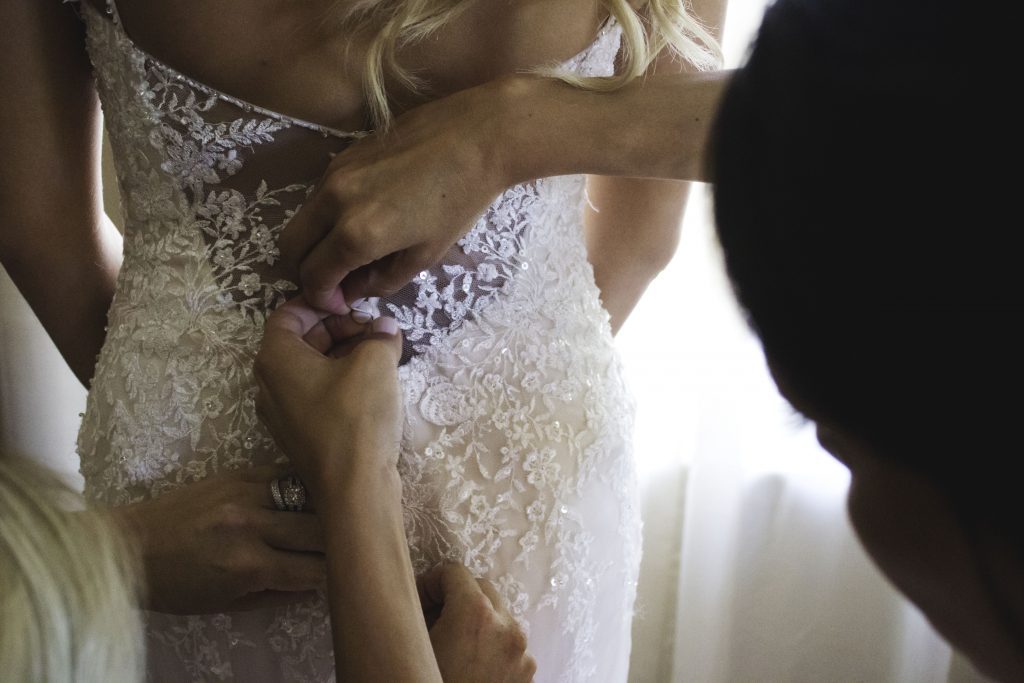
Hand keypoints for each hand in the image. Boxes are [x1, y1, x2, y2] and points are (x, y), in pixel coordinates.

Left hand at [110, 466, 325, 613]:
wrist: (126, 546)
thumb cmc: (174, 586)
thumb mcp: (225, 604)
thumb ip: (276, 594)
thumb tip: (319, 586)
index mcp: (249, 566)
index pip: (316, 569)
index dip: (335, 575)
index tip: (342, 576)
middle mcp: (252, 525)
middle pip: (321, 530)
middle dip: (338, 543)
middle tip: (345, 548)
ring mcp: (245, 493)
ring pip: (310, 496)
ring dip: (326, 510)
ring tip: (337, 518)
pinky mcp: (238, 473)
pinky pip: (286, 473)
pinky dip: (304, 485)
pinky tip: (313, 493)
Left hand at [253, 296, 403, 500]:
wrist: (354, 488)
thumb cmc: (356, 417)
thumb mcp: (375, 363)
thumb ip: (380, 336)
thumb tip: (385, 327)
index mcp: (275, 359)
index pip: (289, 313)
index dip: (323, 303)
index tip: (355, 305)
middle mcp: (268, 384)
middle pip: (300, 340)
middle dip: (338, 329)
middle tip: (374, 331)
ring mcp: (281, 414)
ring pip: (309, 369)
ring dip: (342, 356)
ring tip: (379, 356)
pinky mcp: (299, 435)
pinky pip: (314, 395)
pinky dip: (339, 382)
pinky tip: (371, 387)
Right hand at [278, 79, 514, 313]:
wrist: (477, 137)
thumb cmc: (460, 201)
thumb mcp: (426, 255)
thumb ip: (382, 281)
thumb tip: (353, 291)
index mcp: (357, 233)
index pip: (314, 276)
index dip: (320, 298)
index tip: (337, 303)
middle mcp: (334, 202)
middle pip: (290, 247)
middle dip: (305, 271)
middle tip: (334, 280)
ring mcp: (334, 173)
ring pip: (302, 218)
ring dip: (315, 242)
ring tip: (350, 251)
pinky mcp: (342, 154)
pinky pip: (318, 194)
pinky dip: (326, 216)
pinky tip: (360, 218)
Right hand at [419, 563, 536, 682]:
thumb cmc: (428, 679)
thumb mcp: (415, 642)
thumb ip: (421, 609)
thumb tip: (424, 597)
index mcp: (476, 612)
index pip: (455, 571)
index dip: (433, 583)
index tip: (422, 602)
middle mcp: (508, 626)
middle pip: (482, 590)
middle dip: (459, 599)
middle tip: (438, 622)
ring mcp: (523, 651)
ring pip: (499, 618)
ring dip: (480, 624)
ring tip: (459, 648)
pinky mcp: (529, 672)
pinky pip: (510, 645)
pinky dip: (494, 648)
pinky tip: (476, 665)